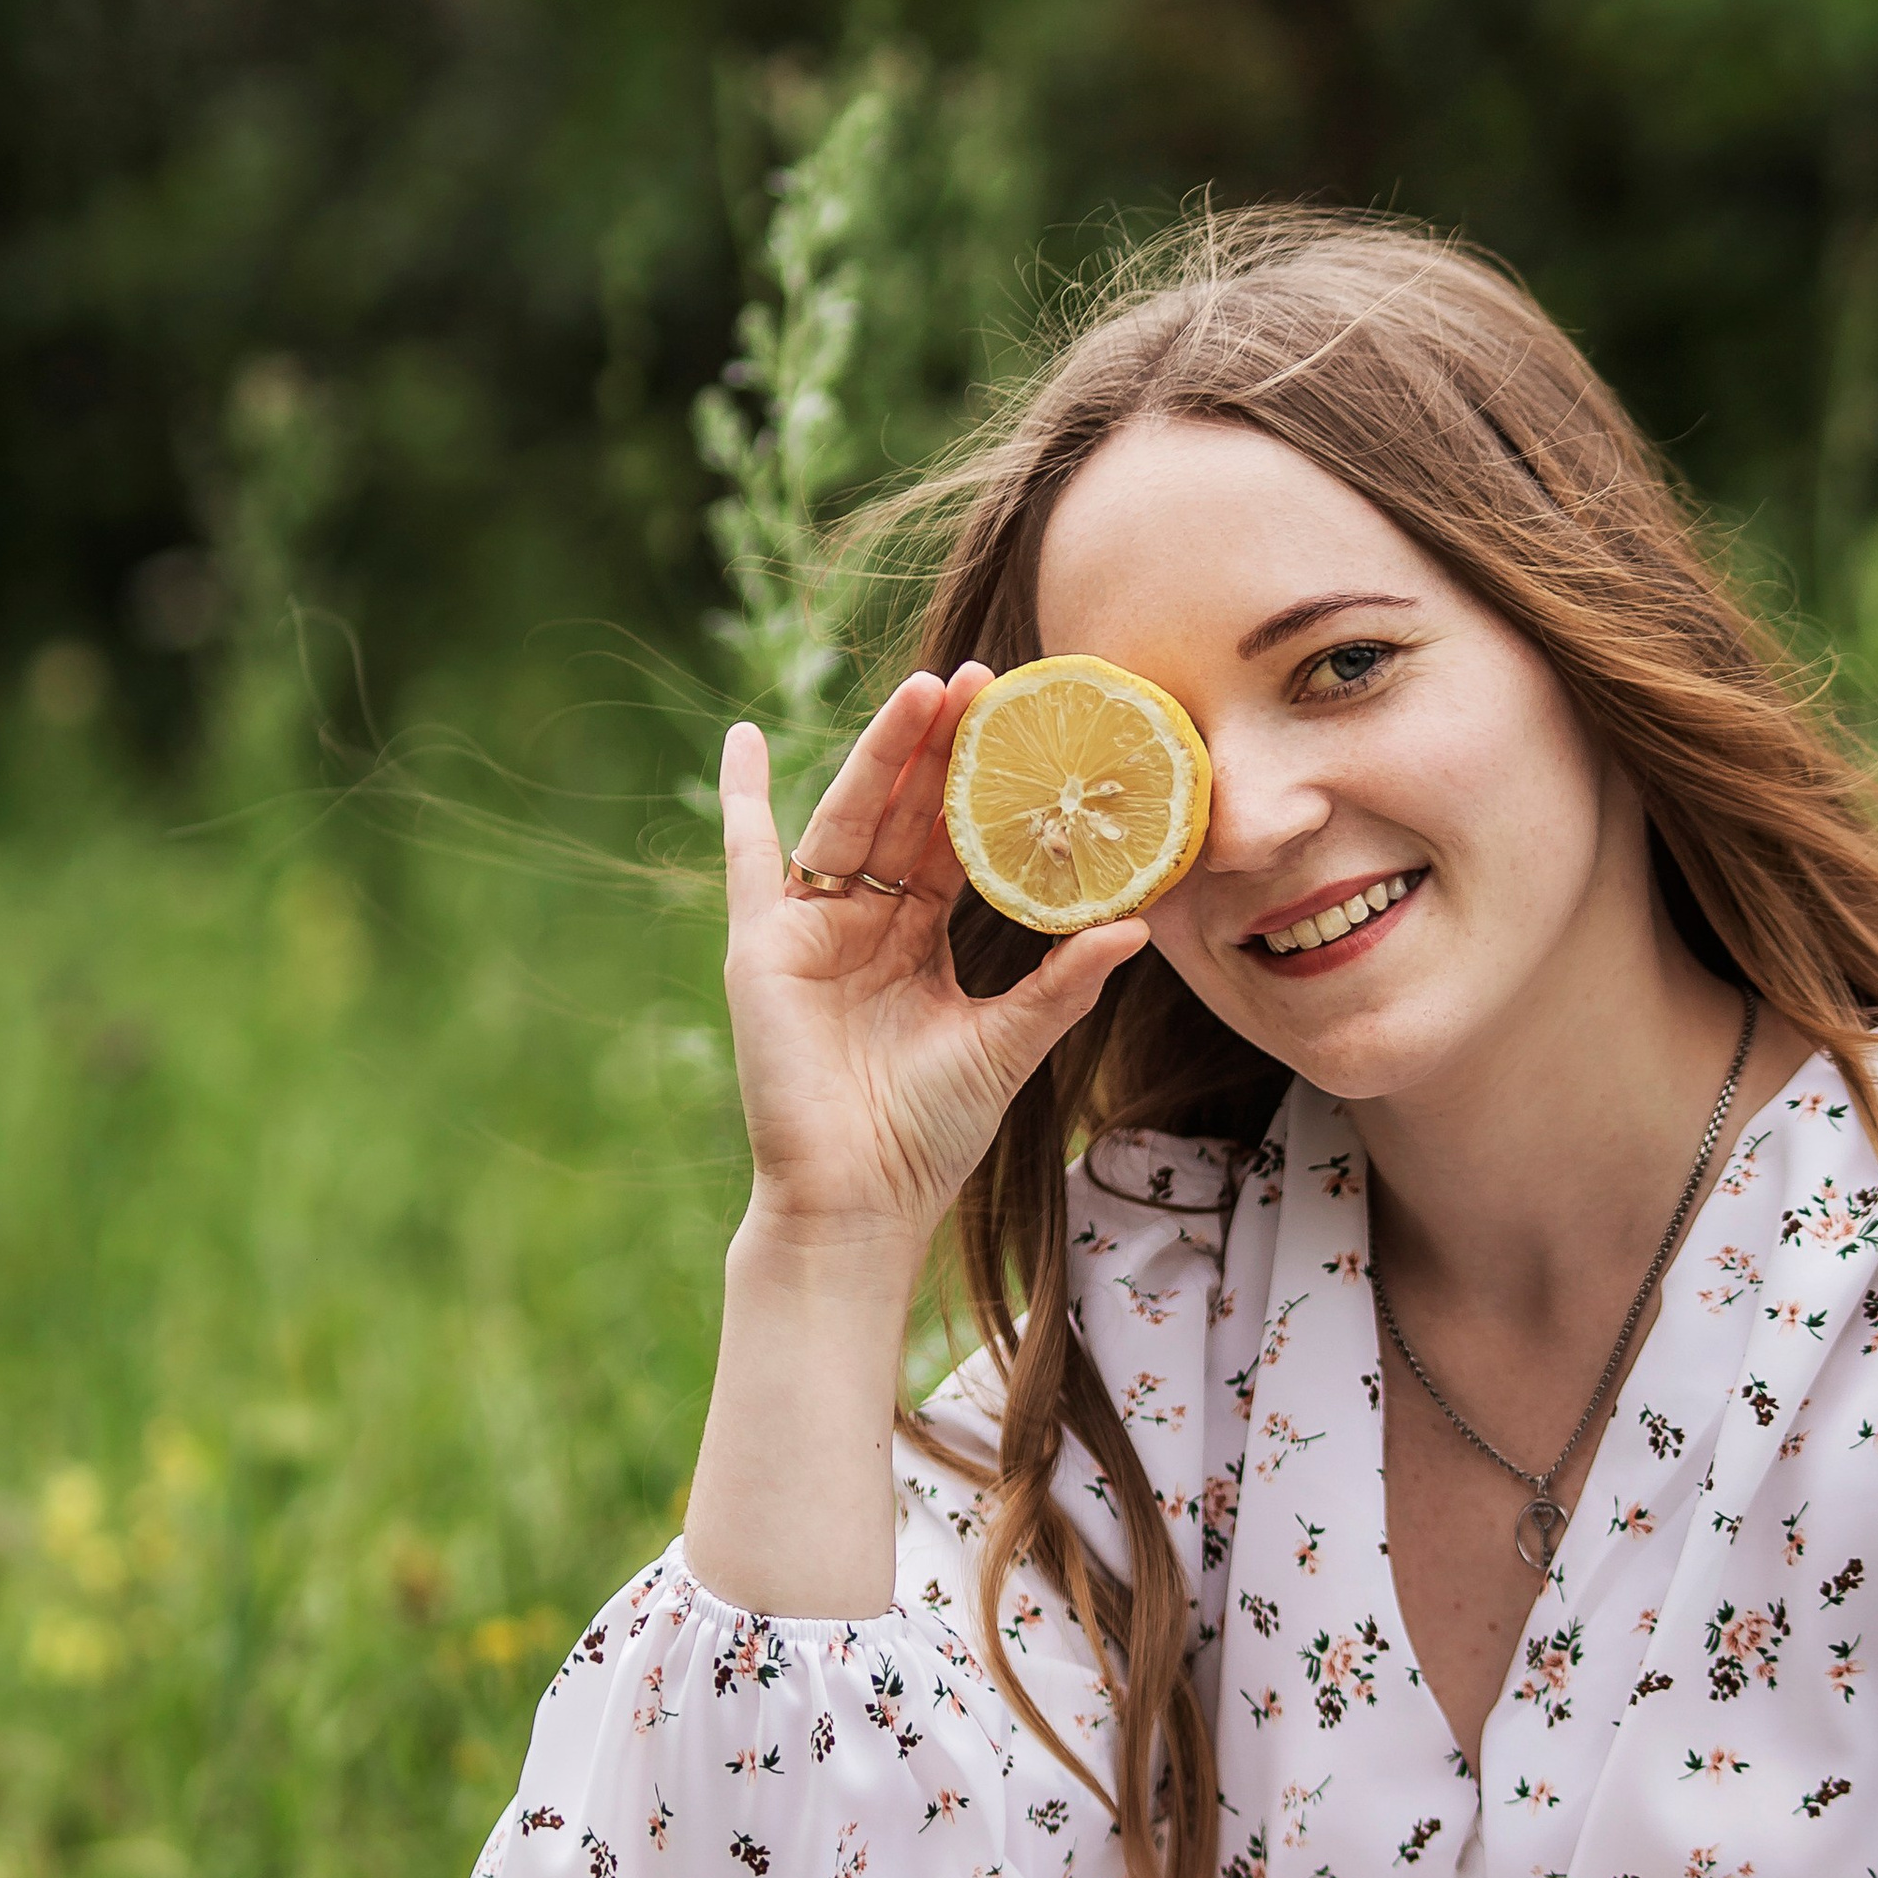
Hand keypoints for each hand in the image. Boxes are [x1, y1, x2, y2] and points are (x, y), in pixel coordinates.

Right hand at [717, 671, 1146, 1269]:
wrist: (858, 1200)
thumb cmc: (929, 1136)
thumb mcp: (1009, 1045)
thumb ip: (1064, 983)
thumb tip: (1137, 926)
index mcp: (919, 939)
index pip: (956, 842)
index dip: (986, 784)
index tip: (1023, 722)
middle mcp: (864, 922)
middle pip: (906, 814)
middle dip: (940, 747)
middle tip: (981, 677)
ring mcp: (810, 929)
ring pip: (850, 818)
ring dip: (882, 754)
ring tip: (920, 691)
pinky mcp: (762, 947)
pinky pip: (748, 859)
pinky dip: (740, 799)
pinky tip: (744, 735)